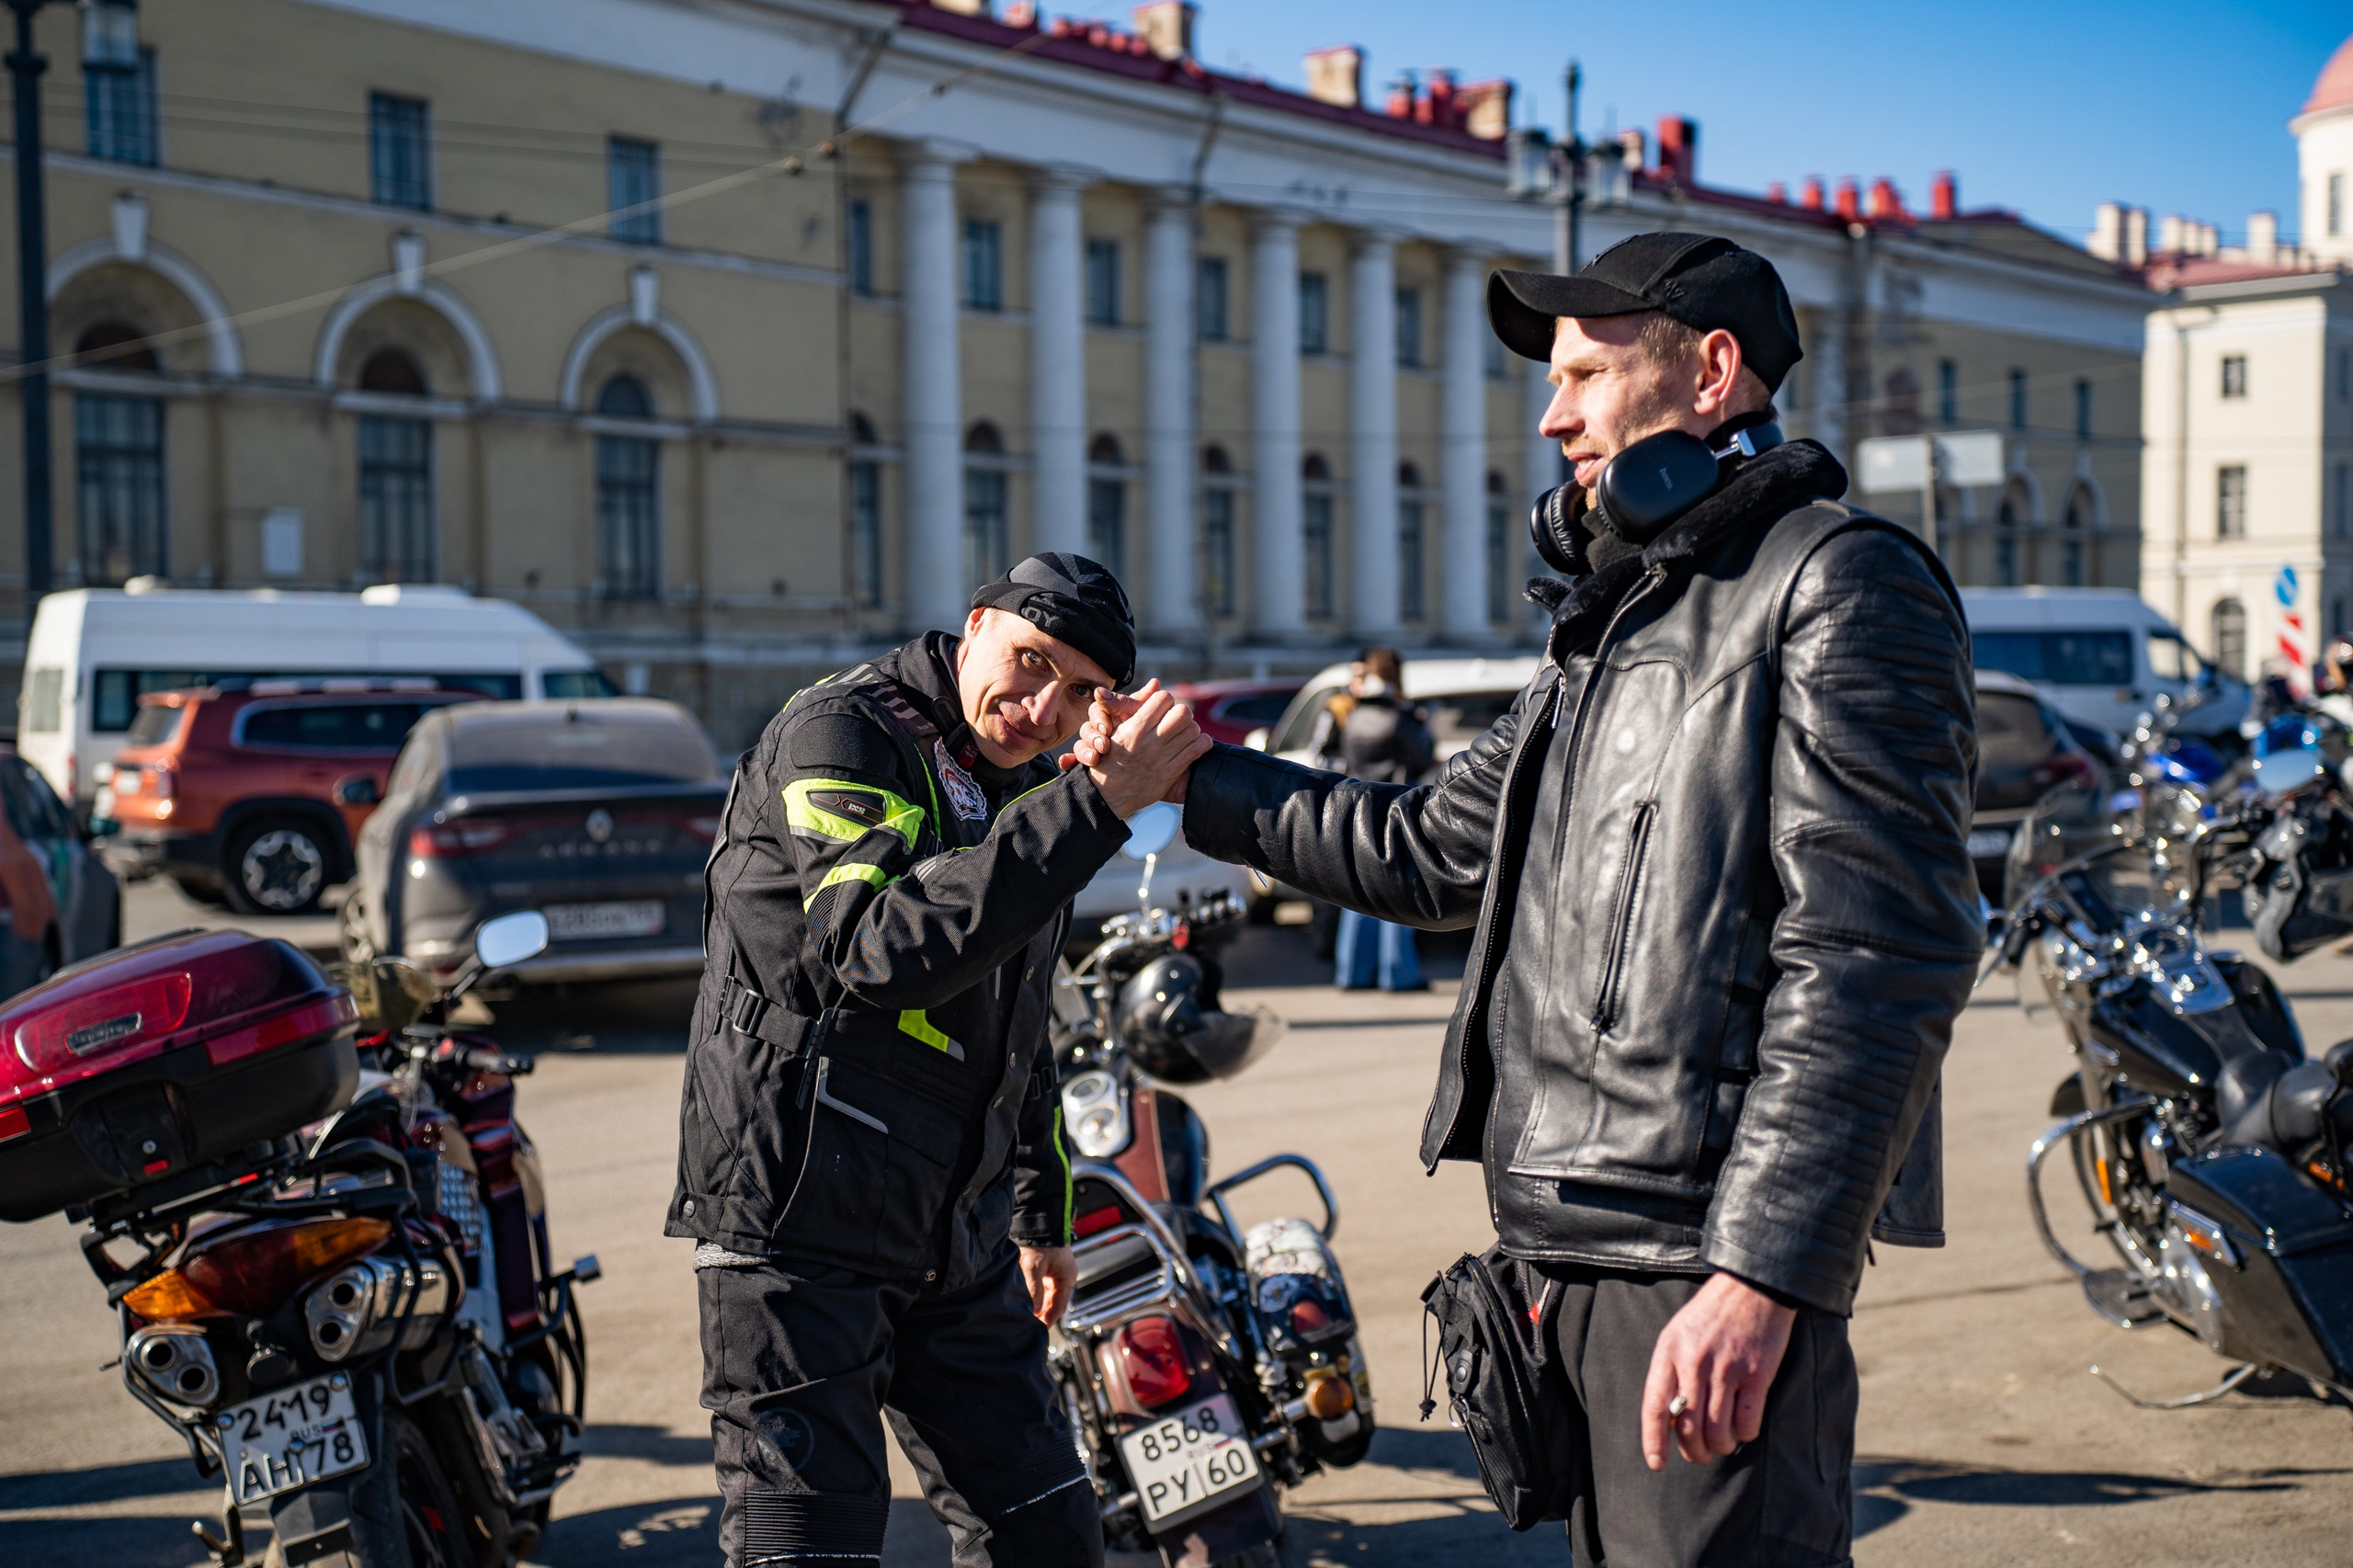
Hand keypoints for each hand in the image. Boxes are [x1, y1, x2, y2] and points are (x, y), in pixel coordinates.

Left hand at [1019, 1244, 1076, 1326]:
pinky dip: (1035, 1294)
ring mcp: (1056, 1271)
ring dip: (1038, 1304)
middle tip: (1029, 1325)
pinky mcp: (1047, 1267)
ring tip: (1026, 1315)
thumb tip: (1034, 1312)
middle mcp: (1064, 1275)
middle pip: (1054, 1301)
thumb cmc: (1038, 1242)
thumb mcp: (1034, 1268)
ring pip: (1048, 1294)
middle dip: (1042, 1313)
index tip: (1038, 1330)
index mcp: (1067, 1277)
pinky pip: (1043, 1286)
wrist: (1036, 1221)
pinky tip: (1026, 1300)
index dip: (1049, 1319)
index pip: (1059, 1306)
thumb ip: (1034, 1291)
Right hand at [1073, 703, 1192, 802]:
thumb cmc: (1112, 756)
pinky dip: (1202, 744)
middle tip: (1176, 721)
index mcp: (1135, 727)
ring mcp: (1162, 758)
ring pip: (1193, 730)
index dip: (1166, 701)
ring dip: (1192, 729)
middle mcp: (1149, 741)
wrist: (1108, 794)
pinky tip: (1196, 745)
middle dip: (1182, 714)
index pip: (1164, 698)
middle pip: (1183, 712)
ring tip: (1184, 734)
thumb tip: (1156, 682)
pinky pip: (1197, 750)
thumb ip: (1135, 704)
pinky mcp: (1171, 773)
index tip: (1163, 709)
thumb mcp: (1118, 727)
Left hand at [1639, 1272, 1796, 1468]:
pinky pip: (1747, 1422)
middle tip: (1700, 1455)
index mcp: (1669, 1351)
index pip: (1655, 1407)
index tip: (1656, 1463)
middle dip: (1693, 1451)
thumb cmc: (1712, 1312)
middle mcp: (1694, 1363)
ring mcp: (1726, 1370)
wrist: (1752, 1286)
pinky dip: (1745, 1434)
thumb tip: (1670, 1417)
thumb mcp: (1678, 1332)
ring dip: (1720, 1447)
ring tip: (1723, 1445)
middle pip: (1688, 1427)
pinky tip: (1744, 1429)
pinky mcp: (1756, 1375)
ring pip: (1718, 1431)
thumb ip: (1671, 1370)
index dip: (1653, 1440)